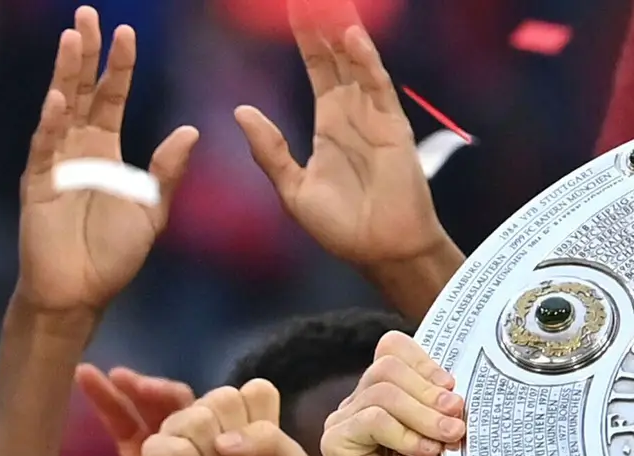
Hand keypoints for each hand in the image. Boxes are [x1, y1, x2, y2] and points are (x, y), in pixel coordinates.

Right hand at [17, 9, 197, 320]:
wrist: (81, 295)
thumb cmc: (113, 255)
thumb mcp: (152, 211)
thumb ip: (167, 171)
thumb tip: (190, 129)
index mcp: (107, 151)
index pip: (112, 97)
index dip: (119, 66)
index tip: (126, 32)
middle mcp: (79, 148)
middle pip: (82, 90)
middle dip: (86, 54)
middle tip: (88, 14)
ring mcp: (55, 162)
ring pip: (59, 108)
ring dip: (64, 74)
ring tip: (71, 39)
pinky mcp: (37, 184)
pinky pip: (44, 147)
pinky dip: (50, 124)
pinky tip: (57, 100)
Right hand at [140, 382, 312, 455]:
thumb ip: (272, 436)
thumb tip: (223, 441)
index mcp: (247, 417)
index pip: (256, 389)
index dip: (261, 420)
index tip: (262, 452)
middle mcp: (213, 419)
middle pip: (223, 396)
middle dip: (235, 435)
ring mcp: (182, 434)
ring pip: (195, 416)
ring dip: (210, 454)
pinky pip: (169, 442)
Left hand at [234, 14, 461, 294]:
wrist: (380, 252)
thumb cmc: (342, 227)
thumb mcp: (292, 190)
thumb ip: (269, 151)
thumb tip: (240, 110)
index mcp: (329, 122)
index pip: (317, 65)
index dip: (306, 36)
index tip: (292, 6)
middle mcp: (352, 111)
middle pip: (336, 54)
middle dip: (323, 22)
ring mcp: (374, 115)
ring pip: (357, 61)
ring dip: (344, 29)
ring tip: (330, 0)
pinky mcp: (392, 127)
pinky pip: (378, 87)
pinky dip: (367, 60)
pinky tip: (352, 36)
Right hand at [321, 331, 463, 455]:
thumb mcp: (446, 430)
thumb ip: (443, 402)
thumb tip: (454, 387)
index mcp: (384, 388)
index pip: (392, 348)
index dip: (424, 363)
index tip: (451, 388)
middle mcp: (359, 400)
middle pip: (388, 368)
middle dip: (429, 393)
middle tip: (457, 419)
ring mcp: (343, 420)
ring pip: (382, 393)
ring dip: (423, 415)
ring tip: (447, 438)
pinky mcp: (335, 443)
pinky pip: (372, 420)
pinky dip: (403, 433)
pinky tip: (424, 452)